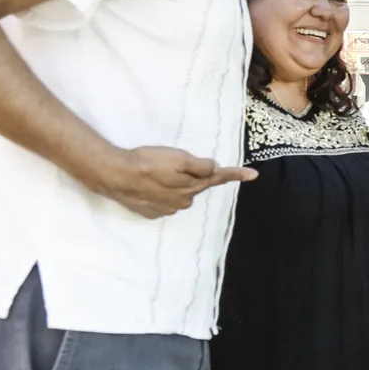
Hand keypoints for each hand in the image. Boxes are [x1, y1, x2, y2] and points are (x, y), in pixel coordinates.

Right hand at [88, 146, 256, 218]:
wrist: (115, 175)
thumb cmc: (148, 163)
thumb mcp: (178, 158)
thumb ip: (200, 165)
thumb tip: (215, 168)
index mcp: (192, 187)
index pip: (218, 178)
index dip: (236, 174)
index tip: (253, 174)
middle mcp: (182, 201)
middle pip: (196, 186)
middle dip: (191, 176)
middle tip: (171, 162)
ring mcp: (165, 209)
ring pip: (179, 194)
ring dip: (174, 184)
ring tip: (155, 171)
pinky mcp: (150, 211)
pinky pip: (163, 201)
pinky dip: (159, 193)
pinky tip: (148, 184)